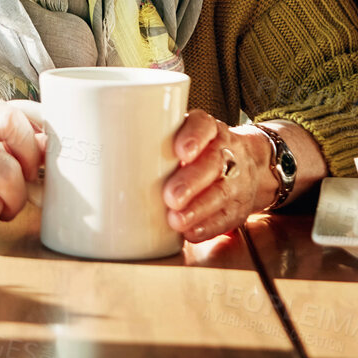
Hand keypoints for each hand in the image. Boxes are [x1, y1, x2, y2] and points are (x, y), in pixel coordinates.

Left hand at [161, 111, 273, 242]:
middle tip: (171, 196)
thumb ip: (156, 142)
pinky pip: (226, 217)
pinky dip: (209, 226)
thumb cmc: (200, 151)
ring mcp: (235, 180)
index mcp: (209, 130)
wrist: (249, 164)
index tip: (182, 151)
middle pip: (212, 163)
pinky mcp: (237, 206)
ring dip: (198, 208)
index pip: (204, 125)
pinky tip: (192, 232)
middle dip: (191, 181)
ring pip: (220, 192)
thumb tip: (108, 157)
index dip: (194, 137)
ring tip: (177, 220)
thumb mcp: (185, 136)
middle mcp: (224, 152)